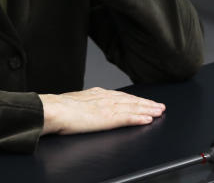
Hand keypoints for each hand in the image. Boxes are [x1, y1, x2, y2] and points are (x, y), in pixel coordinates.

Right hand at [39, 87, 165, 134]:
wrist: (53, 110)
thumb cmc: (58, 109)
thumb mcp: (75, 101)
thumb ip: (85, 103)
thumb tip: (86, 108)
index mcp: (97, 94)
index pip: (121, 96)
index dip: (135, 99)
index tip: (145, 101)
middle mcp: (105, 98)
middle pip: (131, 100)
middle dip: (146, 103)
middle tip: (160, 106)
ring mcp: (107, 108)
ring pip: (133, 107)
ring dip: (148, 109)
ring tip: (159, 112)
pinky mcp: (107, 118)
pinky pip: (127, 118)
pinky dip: (139, 118)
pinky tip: (148, 119)